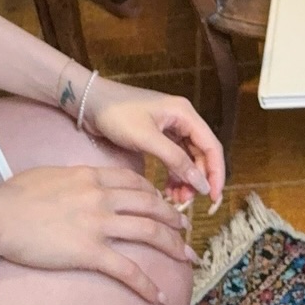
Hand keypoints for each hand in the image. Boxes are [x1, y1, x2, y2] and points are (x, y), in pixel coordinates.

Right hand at [0, 162, 197, 303]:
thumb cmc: (15, 194)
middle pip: (150, 205)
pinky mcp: (90, 252)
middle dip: (174, 218)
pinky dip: (147, 285)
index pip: (134, 181)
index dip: (154, 193)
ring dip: (174, 247)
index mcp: (90, 176)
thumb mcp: (49, 174)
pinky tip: (159, 297)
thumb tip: (80, 183)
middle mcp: (101, 197)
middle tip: (186, 229)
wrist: (0, 214)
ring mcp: (98, 224)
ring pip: (149, 232)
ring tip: (188, 258)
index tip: (163, 202)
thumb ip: (72, 178)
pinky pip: (127, 270)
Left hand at [81, 77, 225, 216]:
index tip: (213, 197)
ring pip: (187, 158)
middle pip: (201, 154)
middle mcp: (181, 119)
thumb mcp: (146, 138)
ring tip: (176, 199)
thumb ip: (175, 160)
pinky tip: (168, 190)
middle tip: (187, 202)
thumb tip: (202, 184)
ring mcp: (169, 127)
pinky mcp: (157, 136)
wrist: (87, 102)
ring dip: (185, 179)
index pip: (211, 146)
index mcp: (184, 113)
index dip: (216, 173)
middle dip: (197, 179)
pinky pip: (174, 158)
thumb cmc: (116, 114)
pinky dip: (174, 174)